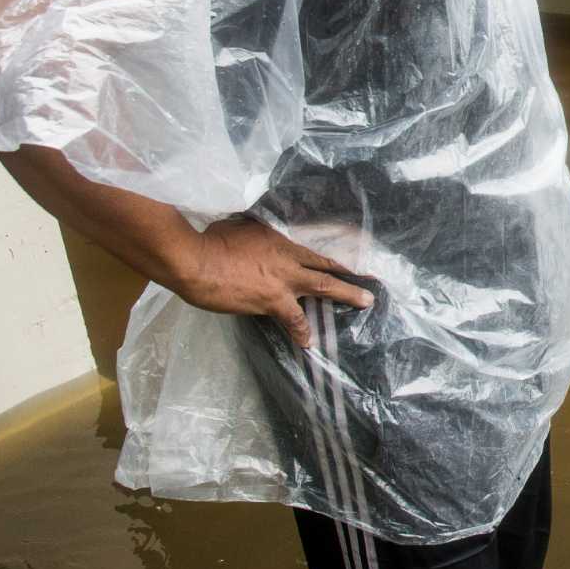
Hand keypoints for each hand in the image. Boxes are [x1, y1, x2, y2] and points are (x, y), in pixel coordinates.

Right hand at [178, 218, 374, 348]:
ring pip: (323, 287)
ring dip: (345, 295)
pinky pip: (293, 319)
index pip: (317, 242)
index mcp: (282, 237)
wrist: (196, 263)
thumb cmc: (212, 241)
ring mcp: (283, 280)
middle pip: (328, 264)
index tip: (359, 249)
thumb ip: (257, 231)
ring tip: (364, 302)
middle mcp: (289, 257)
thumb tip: (259, 230)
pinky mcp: (272, 301)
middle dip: (353, 271)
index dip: (338, 247)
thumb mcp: (241, 226)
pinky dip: (301, 331)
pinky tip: (307, 343)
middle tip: (373, 279)